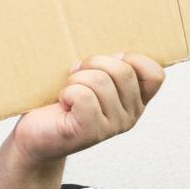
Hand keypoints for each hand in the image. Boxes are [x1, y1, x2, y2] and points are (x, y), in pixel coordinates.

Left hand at [9, 53, 164, 165]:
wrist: (34, 134)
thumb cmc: (62, 101)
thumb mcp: (92, 78)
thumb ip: (111, 67)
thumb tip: (118, 54)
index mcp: (136, 101)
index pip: (154, 74)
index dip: (132, 60)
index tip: (105, 64)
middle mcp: (130, 116)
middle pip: (123, 71)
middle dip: (94, 63)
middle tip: (76, 74)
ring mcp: (111, 127)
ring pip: (100, 81)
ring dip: (75, 80)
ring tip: (68, 93)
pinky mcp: (89, 132)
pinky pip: (82, 95)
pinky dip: (67, 92)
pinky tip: (63, 104)